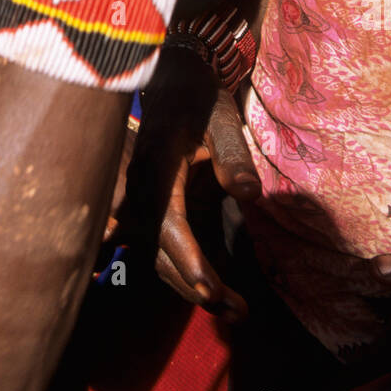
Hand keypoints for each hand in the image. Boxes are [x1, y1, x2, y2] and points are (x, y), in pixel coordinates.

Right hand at [109, 45, 260, 320]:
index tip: (209, 288)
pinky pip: (157, 246)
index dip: (186, 256)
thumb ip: (234, 154)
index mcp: (158, 166)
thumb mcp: (221, 116)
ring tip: (235, 311)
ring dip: (190, 285)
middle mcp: (142, 189)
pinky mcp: (148, 206)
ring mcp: (141, 200)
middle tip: (238, 312)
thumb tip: (249, 195)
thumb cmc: (197, 95)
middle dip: (196, 284)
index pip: (167, 221)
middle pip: (160, 250)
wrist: (168, 77)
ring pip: (156, 254)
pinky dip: (181, 270)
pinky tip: (210, 291)